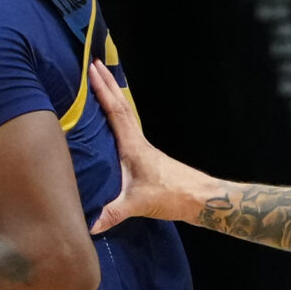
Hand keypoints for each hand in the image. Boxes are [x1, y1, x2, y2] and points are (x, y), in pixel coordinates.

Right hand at [87, 62, 208, 231]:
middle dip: (108, 84)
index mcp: (134, 146)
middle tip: (94, 64)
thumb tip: (90, 225)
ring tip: (101, 84)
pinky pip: (128, 129)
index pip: (116, 111)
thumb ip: (113, 213)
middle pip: (121, 106)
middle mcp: (139, 142)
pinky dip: (118, 117)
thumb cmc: (173, 196)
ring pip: (126, 115)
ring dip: (114, 98)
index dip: (103, 90)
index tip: (92, 69)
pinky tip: (113, 123)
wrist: (200, 199)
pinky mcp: (147, 158)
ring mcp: (144, 149)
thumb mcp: (139, 204)